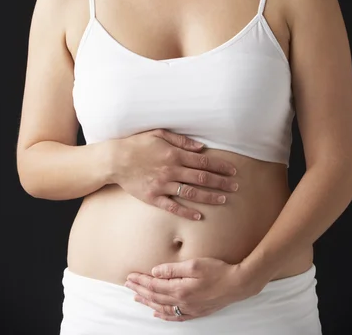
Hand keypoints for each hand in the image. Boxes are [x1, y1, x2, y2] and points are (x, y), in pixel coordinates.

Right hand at [108, 129, 237, 220]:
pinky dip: (187, 212)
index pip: (204, 161)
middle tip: (236, 187)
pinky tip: (199, 216)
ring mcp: (162, 185)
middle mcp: (171, 170)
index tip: (233, 171)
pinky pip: (173, 206)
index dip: (220, 167)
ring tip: (223, 200)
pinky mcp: (153, 197)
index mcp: (174, 154)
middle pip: (202, 178)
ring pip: (191, 193)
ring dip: (209, 197)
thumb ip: (181, 140)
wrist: (115, 160)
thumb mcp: (159, 134)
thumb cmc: (138, 144)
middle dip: (221, 183)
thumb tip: (201, 147)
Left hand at [124, 257, 262, 321]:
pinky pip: (176, 316)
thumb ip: (173, 269)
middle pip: (155, 297)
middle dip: (140, 290)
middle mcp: (182, 301)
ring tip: (137, 297)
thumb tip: (155, 272)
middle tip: (127, 285)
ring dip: (148, 302)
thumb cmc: (217, 271)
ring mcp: (189, 308)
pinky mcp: (196, 311)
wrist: (237, 284)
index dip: (141, 281)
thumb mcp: (194, 264)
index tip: (130, 276)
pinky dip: (164, 315)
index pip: (154, 285)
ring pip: (163, 307)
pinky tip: (158, 314)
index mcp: (180, 288)